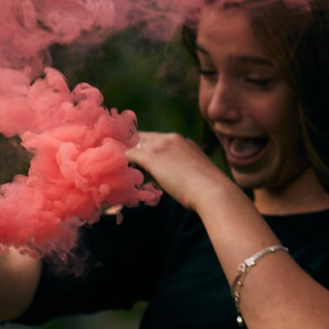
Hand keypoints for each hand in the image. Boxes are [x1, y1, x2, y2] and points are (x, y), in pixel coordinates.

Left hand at [125, 131, 240, 212]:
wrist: (213, 190)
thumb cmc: (208, 188)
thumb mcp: (194, 172)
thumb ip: (181, 169)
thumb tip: (169, 178)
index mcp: (183, 141)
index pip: (156, 139)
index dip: (145, 148)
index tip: (137, 159)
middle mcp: (171, 138)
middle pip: (143, 138)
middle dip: (132, 148)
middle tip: (121, 163)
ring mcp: (161, 146)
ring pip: (134, 144)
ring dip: (125, 155)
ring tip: (116, 167)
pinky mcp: (151, 156)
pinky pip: (128, 154)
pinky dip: (121, 161)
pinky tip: (117, 172)